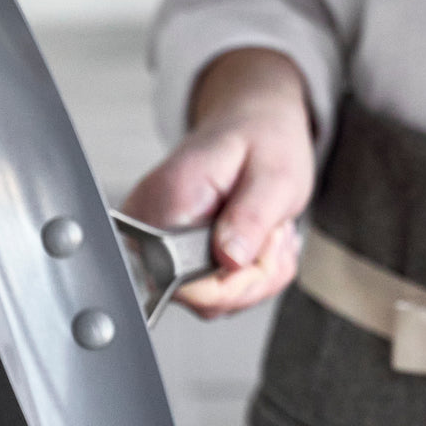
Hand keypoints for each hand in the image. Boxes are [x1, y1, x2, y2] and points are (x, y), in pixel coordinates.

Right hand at [122, 48, 314, 317]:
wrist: (253, 124)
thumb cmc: (262, 140)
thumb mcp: (275, 174)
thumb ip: (251, 217)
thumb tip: (229, 260)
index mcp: (169, 200)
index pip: (186, 285)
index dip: (237, 282)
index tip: (264, 246)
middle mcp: (150, 225)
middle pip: (203, 300)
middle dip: (253, 278)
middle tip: (271, 234)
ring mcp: (156, 243)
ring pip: (213, 301)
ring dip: (256, 275)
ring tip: (264, 230)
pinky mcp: (169, 254)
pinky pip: (215, 293)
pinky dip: (249, 275)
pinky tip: (254, 240)